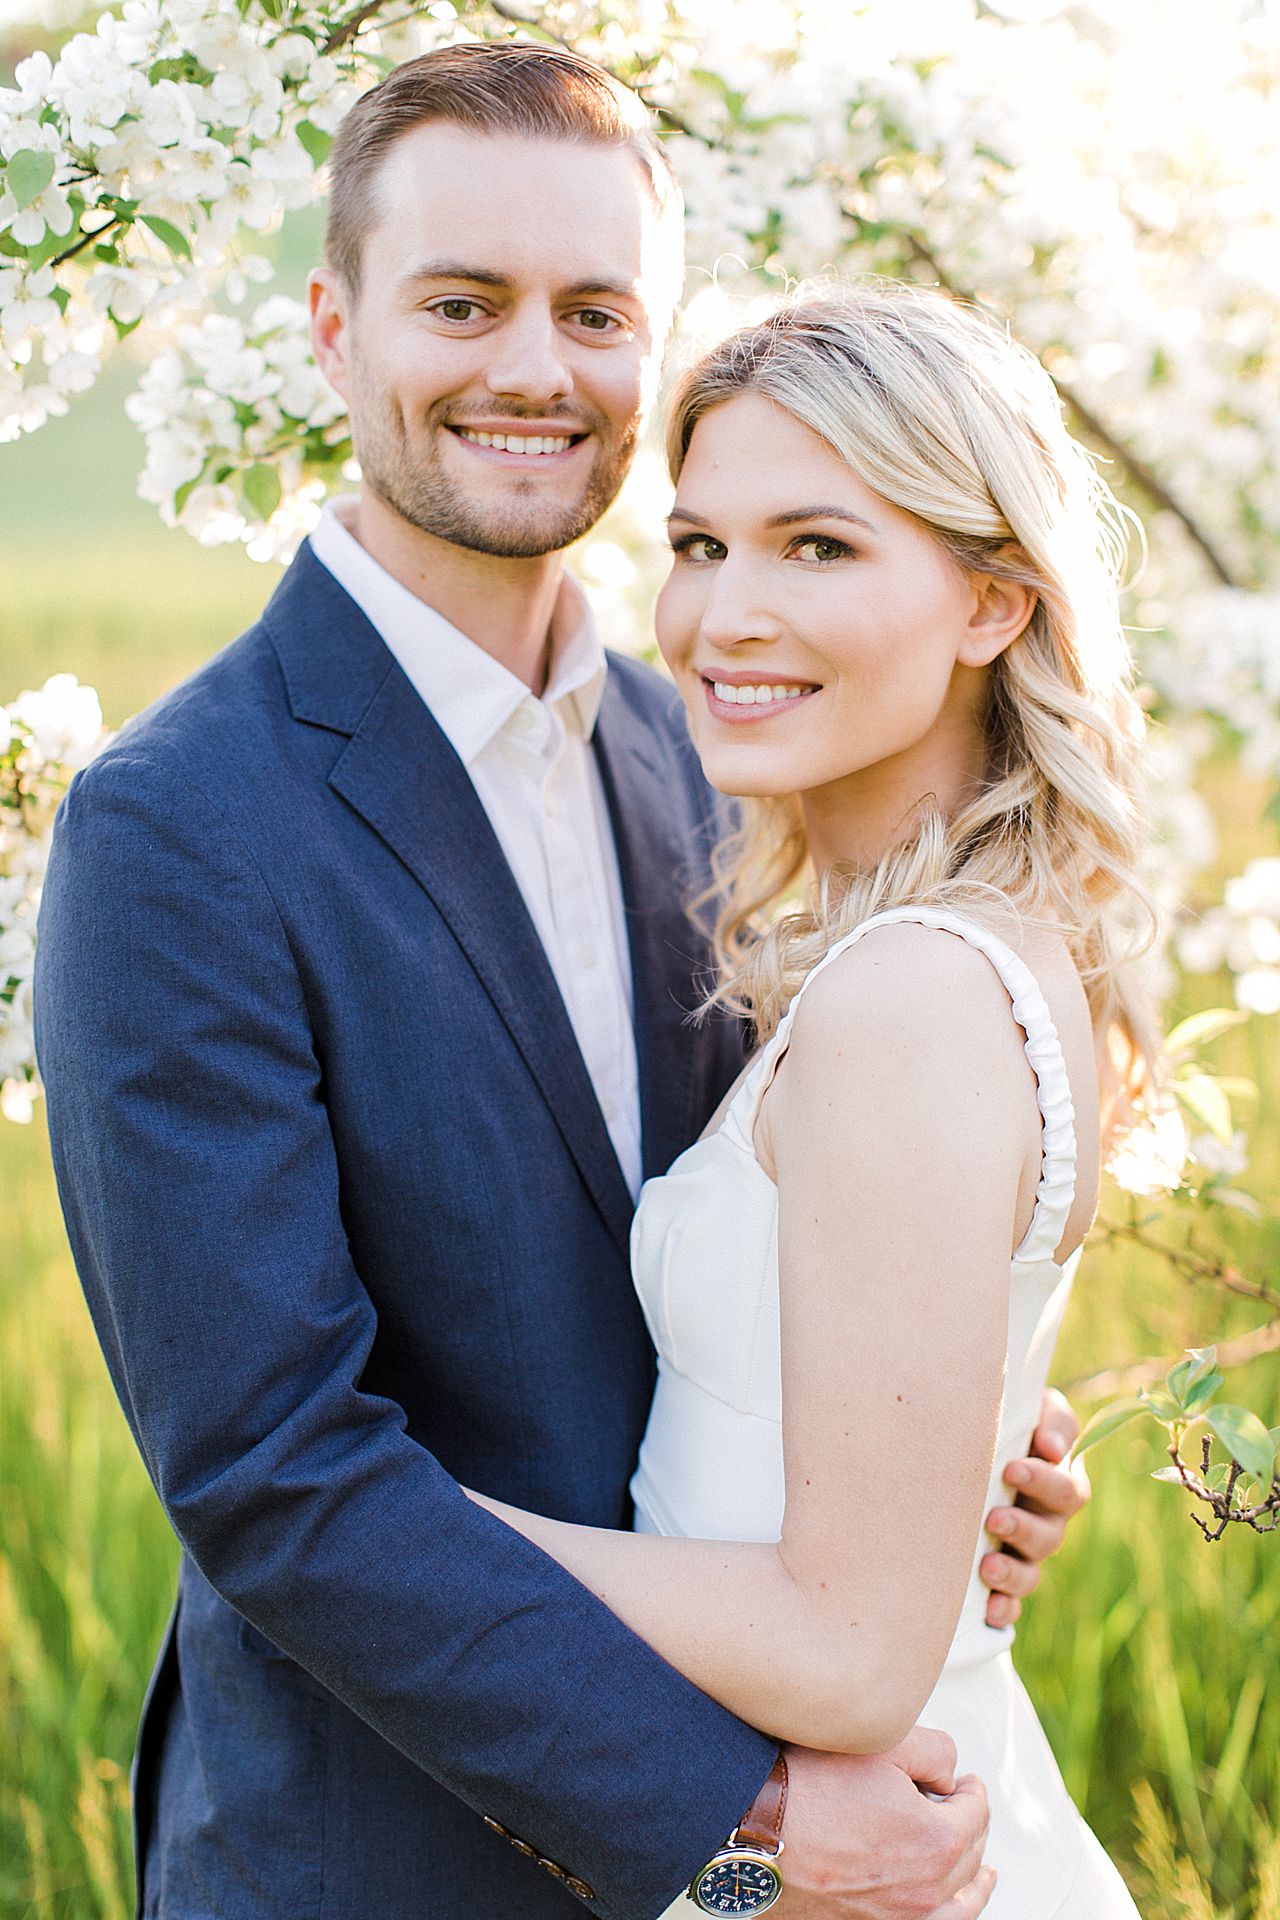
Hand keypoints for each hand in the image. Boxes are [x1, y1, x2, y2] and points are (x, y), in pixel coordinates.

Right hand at [777, 1729, 993, 1917]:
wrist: (757, 1828)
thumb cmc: (811, 1784)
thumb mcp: (882, 1745)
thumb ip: (936, 1752)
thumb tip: (951, 1777)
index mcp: (938, 1841)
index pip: (976, 1810)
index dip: (970, 1787)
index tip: (961, 1778)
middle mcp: (927, 1889)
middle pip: (971, 1855)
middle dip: (971, 1825)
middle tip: (957, 1806)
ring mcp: (901, 1917)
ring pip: (960, 1902)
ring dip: (975, 1880)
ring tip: (985, 1874)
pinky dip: (950, 1912)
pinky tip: (949, 1905)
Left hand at [980, 1387, 1090, 1628]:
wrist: (965, 1440)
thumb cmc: (1006, 1420)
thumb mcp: (1033, 1407)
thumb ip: (1051, 1420)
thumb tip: (1053, 1448)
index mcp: (1058, 1485)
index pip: (1066, 1491)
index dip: (1043, 1482)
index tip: (1011, 1468)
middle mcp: (1045, 1524)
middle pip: (1049, 1537)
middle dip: (1023, 1529)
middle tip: (994, 1518)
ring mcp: (1023, 1554)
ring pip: (1030, 1574)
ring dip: (1012, 1574)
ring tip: (986, 1567)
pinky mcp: (1000, 1579)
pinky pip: (1009, 1604)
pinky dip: (1002, 1610)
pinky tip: (988, 1611)